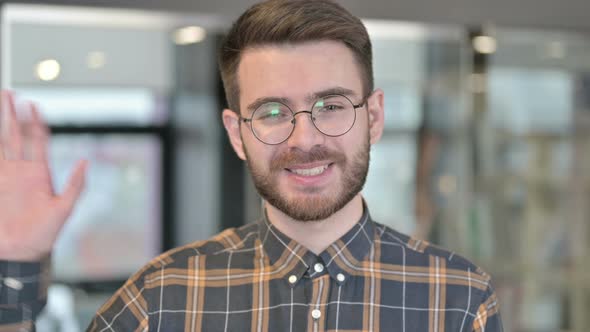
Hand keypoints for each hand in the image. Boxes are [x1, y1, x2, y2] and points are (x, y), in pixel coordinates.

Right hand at [0, 90, 86, 260]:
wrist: (20, 252)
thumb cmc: (45, 234)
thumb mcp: (64, 209)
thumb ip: (75, 185)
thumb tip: (84, 161)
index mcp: (40, 173)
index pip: (39, 140)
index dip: (37, 122)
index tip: (34, 104)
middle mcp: (21, 170)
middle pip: (17, 135)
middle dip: (13, 115)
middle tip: (9, 94)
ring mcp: (5, 176)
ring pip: (1, 143)